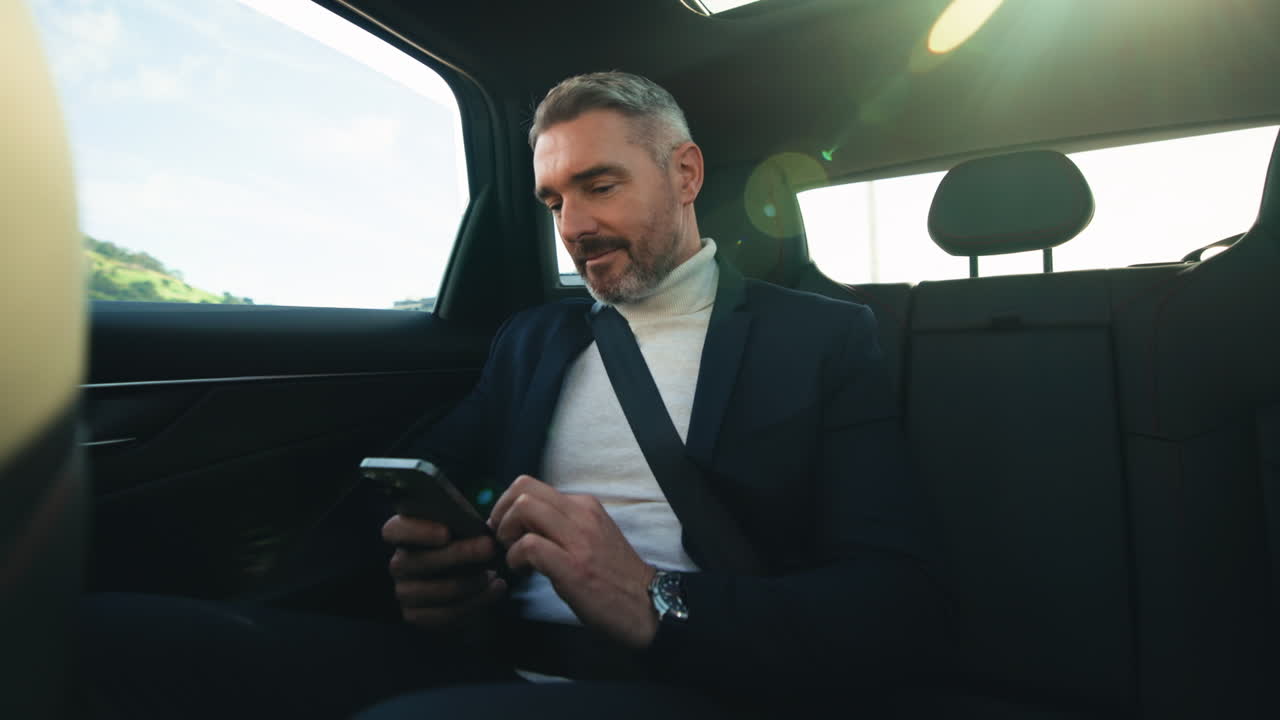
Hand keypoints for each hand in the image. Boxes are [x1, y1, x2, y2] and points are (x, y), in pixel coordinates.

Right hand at [381, 514, 506, 629]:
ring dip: (469, 583)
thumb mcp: (465, 528)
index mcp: (403, 535)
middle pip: (418, 561)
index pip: (393, 530)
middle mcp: (399, 564)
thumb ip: (465, 523)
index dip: (416, 532)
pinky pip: (444, 614)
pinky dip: (475, 603)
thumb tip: (480, 529)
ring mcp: (405, 592)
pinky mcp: (416, 615)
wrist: (473, 577)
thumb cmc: (467, 543)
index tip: (446, 533)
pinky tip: (495, 589)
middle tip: (488, 548)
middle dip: (457, 555)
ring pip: (434, 591)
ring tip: (493, 574)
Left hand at [489, 475, 658, 648]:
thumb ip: (563, 525)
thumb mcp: (591, 536)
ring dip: (506, 532)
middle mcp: (581, 514)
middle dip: (501, 513)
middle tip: (502, 539)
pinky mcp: (572, 566)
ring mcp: (578, 538)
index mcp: (584, 506)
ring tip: (512, 554)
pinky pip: (529, 545)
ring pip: (524, 508)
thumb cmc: (615, 576)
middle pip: (523, 488)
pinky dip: (515, 557)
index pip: (532, 485)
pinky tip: (523, 571)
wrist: (647, 605)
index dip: (508, 505)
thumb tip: (525, 524)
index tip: (506, 528)